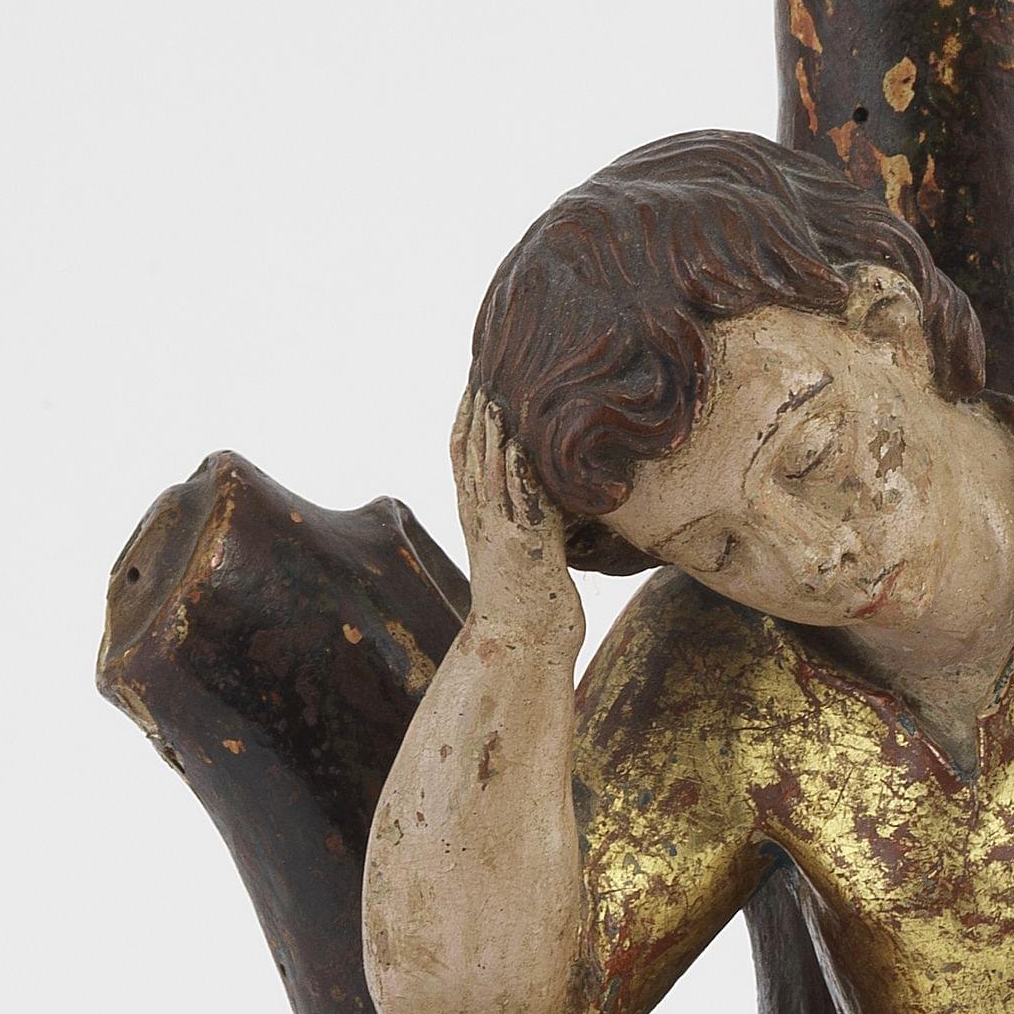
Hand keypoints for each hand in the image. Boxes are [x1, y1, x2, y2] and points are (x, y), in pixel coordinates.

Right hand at [450, 383, 582, 655]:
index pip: (463, 454)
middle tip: (484, 362)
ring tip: (498, 384)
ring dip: (491, 426)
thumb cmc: (529, 610)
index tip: (478, 378)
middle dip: (474, 406)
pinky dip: (518, 463)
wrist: (522, 651)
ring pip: (487, 467)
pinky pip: (518, 495)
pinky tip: (524, 433)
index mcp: (477, 518)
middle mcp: (480, 520)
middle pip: (467, 450)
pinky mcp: (525, 546)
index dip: (468, 415)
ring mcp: (500, 532)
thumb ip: (529, 520)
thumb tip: (551, 498)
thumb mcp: (525, 553)